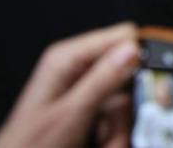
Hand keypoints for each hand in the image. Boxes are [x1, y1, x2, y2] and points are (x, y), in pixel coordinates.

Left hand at [0, 23, 139, 147]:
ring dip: (119, 127)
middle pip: (128, 74)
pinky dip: (112, 135)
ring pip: (126, 101)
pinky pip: (117, 118)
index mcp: (67, 57)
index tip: (144, 88)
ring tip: (98, 140)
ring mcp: (85, 92)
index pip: (124, 37)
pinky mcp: (90, 111)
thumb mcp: (70, 114)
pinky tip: (98, 143)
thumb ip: (102, 80)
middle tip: (108, 129)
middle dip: (126, 106)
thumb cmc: (28, 145)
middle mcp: (77, 70)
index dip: (139, 60)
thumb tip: (133, 49)